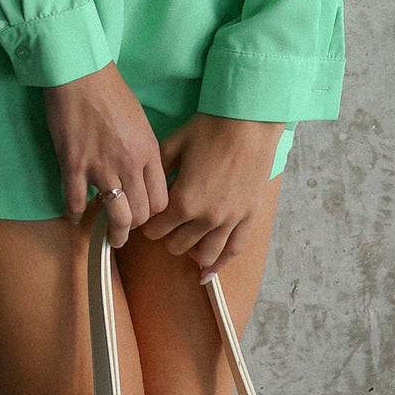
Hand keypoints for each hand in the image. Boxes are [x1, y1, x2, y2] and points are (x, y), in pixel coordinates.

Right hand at [43, 62, 169, 246]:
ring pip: (116, 216)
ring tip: (111, 236)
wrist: (81, 74)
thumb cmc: (111, 92)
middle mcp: (129, 163)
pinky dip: (76, 215)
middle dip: (135, 225)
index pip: (161, 200)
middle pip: (141, 214)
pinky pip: (77, 203)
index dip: (153, 213)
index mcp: (149, 151)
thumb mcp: (140, 121)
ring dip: (114, 232)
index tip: (145, 213)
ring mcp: (101, 167)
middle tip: (128, 227)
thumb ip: (144, 151)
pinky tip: (76, 217)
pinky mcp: (74, 166)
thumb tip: (142, 175)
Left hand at [140, 113, 285, 279]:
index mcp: (184, 201)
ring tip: (186, 240)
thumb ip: (158, 169)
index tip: (147, 218)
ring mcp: (230, 221)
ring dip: (191, 251)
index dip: (148, 224)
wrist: (249, 122)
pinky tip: (208, 271)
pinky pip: (234, 250)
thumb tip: (145, 185)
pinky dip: (219, 264)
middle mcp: (206, 218)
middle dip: (168, 236)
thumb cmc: (210, 129)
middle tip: (167, 224)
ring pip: (205, 254)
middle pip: (177, 245)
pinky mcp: (248, 217)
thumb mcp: (175, 144)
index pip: (156, 229)